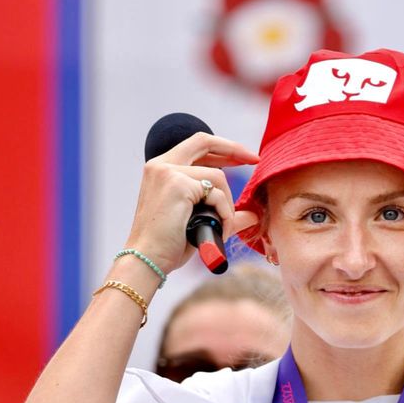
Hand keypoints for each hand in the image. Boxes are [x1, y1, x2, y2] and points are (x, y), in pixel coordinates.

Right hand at [125, 132, 260, 275]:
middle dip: (234, 148)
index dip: (222, 149)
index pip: (195, 147)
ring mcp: (168, 172)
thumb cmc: (167, 246)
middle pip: (204, 142)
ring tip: (223, 228)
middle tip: (255, 159)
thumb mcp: (197, 222)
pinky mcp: (178, 185)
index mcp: (161, 169)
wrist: (147, 261)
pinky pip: (216, 195)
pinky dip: (225, 214)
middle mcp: (161, 165)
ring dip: (228, 205)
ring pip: (217, 177)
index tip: (243, 158)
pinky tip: (219, 230)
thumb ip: (222, 213)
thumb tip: (252, 216)